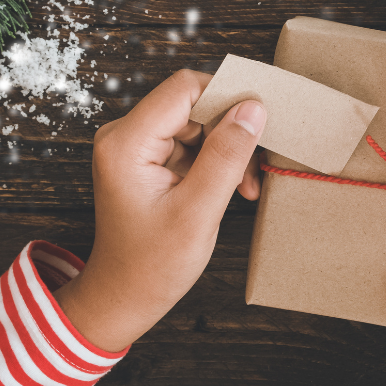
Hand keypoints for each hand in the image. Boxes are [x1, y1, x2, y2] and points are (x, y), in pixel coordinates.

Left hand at [54, 69, 266, 351]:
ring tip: (245, 186)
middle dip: (230, 131)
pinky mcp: (147, 159)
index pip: (185, 89)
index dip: (227, 97)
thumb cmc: (152, 265)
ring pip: (197, 123)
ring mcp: (135, 147)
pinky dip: (216, 161)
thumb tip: (253, 109)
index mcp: (127, 143)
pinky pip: (191, 142)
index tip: (261, 121)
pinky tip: (232, 188)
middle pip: (193, 105)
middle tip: (255, 168)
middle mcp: (125, 136)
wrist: (124, 296)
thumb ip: (226, 156)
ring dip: (227, 150)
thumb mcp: (198, 212)